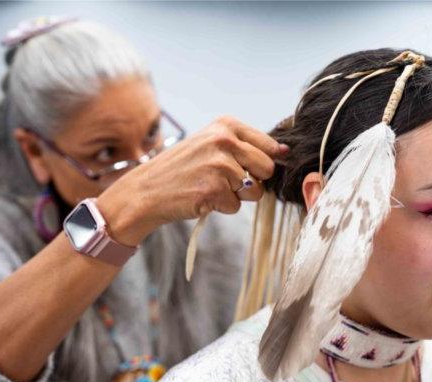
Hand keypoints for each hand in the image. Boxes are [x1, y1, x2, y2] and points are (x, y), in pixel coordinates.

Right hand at [97, 116, 287, 244]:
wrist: (146, 190)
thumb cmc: (182, 168)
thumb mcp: (210, 144)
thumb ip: (246, 145)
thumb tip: (285, 152)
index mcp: (226, 125)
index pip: (269, 145)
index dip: (261, 162)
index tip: (245, 167)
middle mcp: (224, 141)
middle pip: (267, 169)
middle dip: (252, 180)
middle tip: (224, 180)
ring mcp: (220, 165)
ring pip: (254, 191)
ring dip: (235, 196)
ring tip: (209, 187)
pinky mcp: (214, 190)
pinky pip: (236, 207)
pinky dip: (221, 207)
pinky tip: (201, 197)